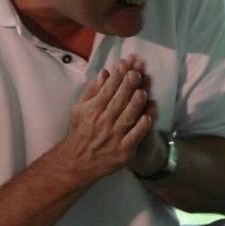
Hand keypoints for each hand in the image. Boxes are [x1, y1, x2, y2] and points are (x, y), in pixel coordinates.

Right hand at [58, 58, 152, 185]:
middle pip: (118, 101)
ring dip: (135, 104)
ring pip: (127, 118)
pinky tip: (148, 117)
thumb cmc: (80, 131)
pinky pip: (134, 138)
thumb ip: (92, 90)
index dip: (117, 76)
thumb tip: (104, 72)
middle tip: (137, 72)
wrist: (77, 162)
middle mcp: (103, 122)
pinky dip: (140, 128)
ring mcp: (114, 137)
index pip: (107, 89)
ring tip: (143, 91)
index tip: (125, 63)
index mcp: (93, 109)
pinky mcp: (123, 150)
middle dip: (127, 86)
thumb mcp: (79, 109)